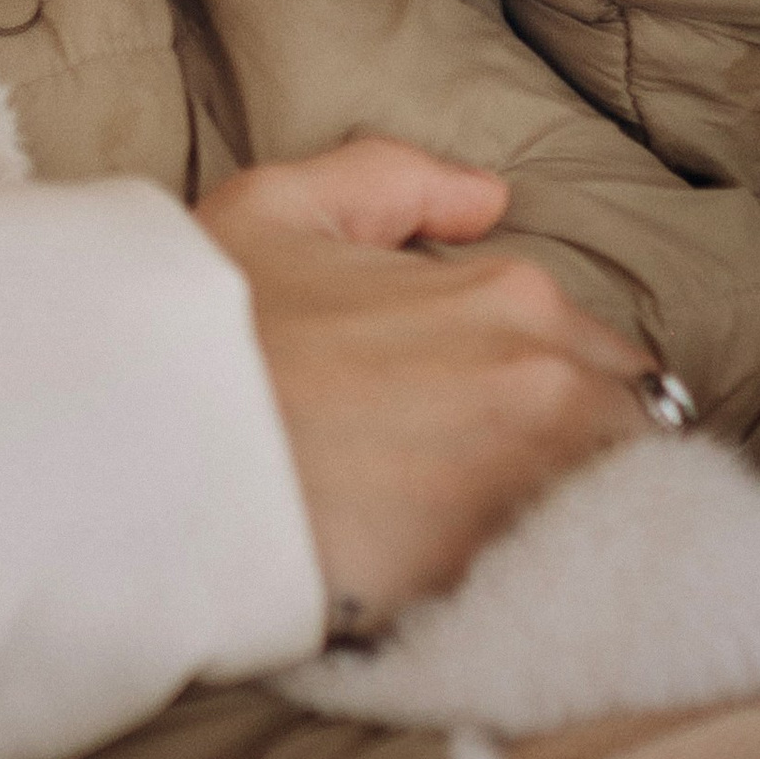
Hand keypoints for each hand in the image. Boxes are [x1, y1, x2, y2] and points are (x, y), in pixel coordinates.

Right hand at [195, 141, 650, 629]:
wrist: (140, 456)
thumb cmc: (198, 332)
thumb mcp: (275, 208)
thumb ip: (391, 179)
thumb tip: (489, 198)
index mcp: (508, 296)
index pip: (598, 355)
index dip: (545, 386)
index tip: (477, 415)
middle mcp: (543, 383)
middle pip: (619, 433)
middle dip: (566, 450)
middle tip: (473, 474)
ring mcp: (531, 485)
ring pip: (603, 507)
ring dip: (556, 512)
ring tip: (468, 526)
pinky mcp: (499, 577)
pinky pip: (560, 579)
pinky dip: (530, 573)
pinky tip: (462, 572)